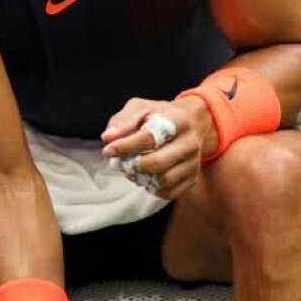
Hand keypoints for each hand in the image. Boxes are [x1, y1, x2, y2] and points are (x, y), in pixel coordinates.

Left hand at [100, 96, 214, 200]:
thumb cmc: (159, 115)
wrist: (191, 123)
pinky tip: (144, 175)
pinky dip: (151, 187)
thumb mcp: (140, 108)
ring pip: (162, 181)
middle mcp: (189, 143)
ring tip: (130, 168)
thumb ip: (123, 120)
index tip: (108, 151)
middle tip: (117, 162)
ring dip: (140, 178)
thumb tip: (108, 138)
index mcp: (177, 121)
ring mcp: (193, 163)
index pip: (149, 138)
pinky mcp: (192, 178)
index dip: (125, 146)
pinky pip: (168, 192)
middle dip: (131, 165)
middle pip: (157, 163)